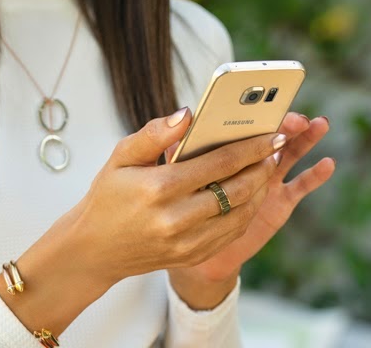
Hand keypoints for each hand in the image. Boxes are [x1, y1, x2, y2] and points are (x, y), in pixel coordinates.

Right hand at [62, 106, 284, 284]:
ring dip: (260, 190)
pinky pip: (231, 233)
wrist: (94, 250)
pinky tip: (250, 195)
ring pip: (240, 214)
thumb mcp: (121, 157)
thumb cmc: (109, 197)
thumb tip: (187, 114)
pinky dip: (247, 212)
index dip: (251, 147)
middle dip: (262, 166)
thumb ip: (154, 133)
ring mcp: (187, 243)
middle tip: (276, 148)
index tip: (272, 134)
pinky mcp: (192, 256)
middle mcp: (177, 219)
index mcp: (160, 188)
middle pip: (237, 190)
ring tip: (266, 169)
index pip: (219, 163)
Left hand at [166, 113, 333, 289]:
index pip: (240, 121)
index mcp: (217, 143)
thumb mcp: (146, 166)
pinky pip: (299, 187)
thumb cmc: (157, 197)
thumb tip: (184, 114)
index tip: (266, 98)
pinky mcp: (278, 203)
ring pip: (290, 154)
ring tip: (318, 124)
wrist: (171, 242)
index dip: (255, 111)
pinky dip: (314, 176)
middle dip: (284, 124)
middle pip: (270, 135)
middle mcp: (245, 159)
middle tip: (296, 114)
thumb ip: (159, 140)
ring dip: (306, 139)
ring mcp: (264, 180)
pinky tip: (326, 164)